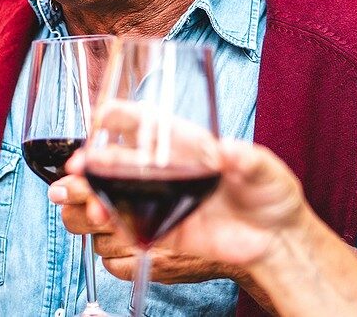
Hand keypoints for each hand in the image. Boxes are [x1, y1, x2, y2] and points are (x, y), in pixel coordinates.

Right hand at [59, 139, 311, 271]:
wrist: (276, 241)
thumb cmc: (271, 195)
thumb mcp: (264, 169)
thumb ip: (247, 160)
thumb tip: (229, 152)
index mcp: (184, 143)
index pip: (143, 122)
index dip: (118, 116)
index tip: (100, 117)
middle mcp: (163, 168)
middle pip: (116, 159)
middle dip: (91, 161)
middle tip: (79, 168)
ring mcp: (158, 199)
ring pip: (112, 192)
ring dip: (92, 194)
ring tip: (88, 202)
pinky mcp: (160, 229)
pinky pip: (126, 225)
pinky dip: (110, 222)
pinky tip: (103, 221)